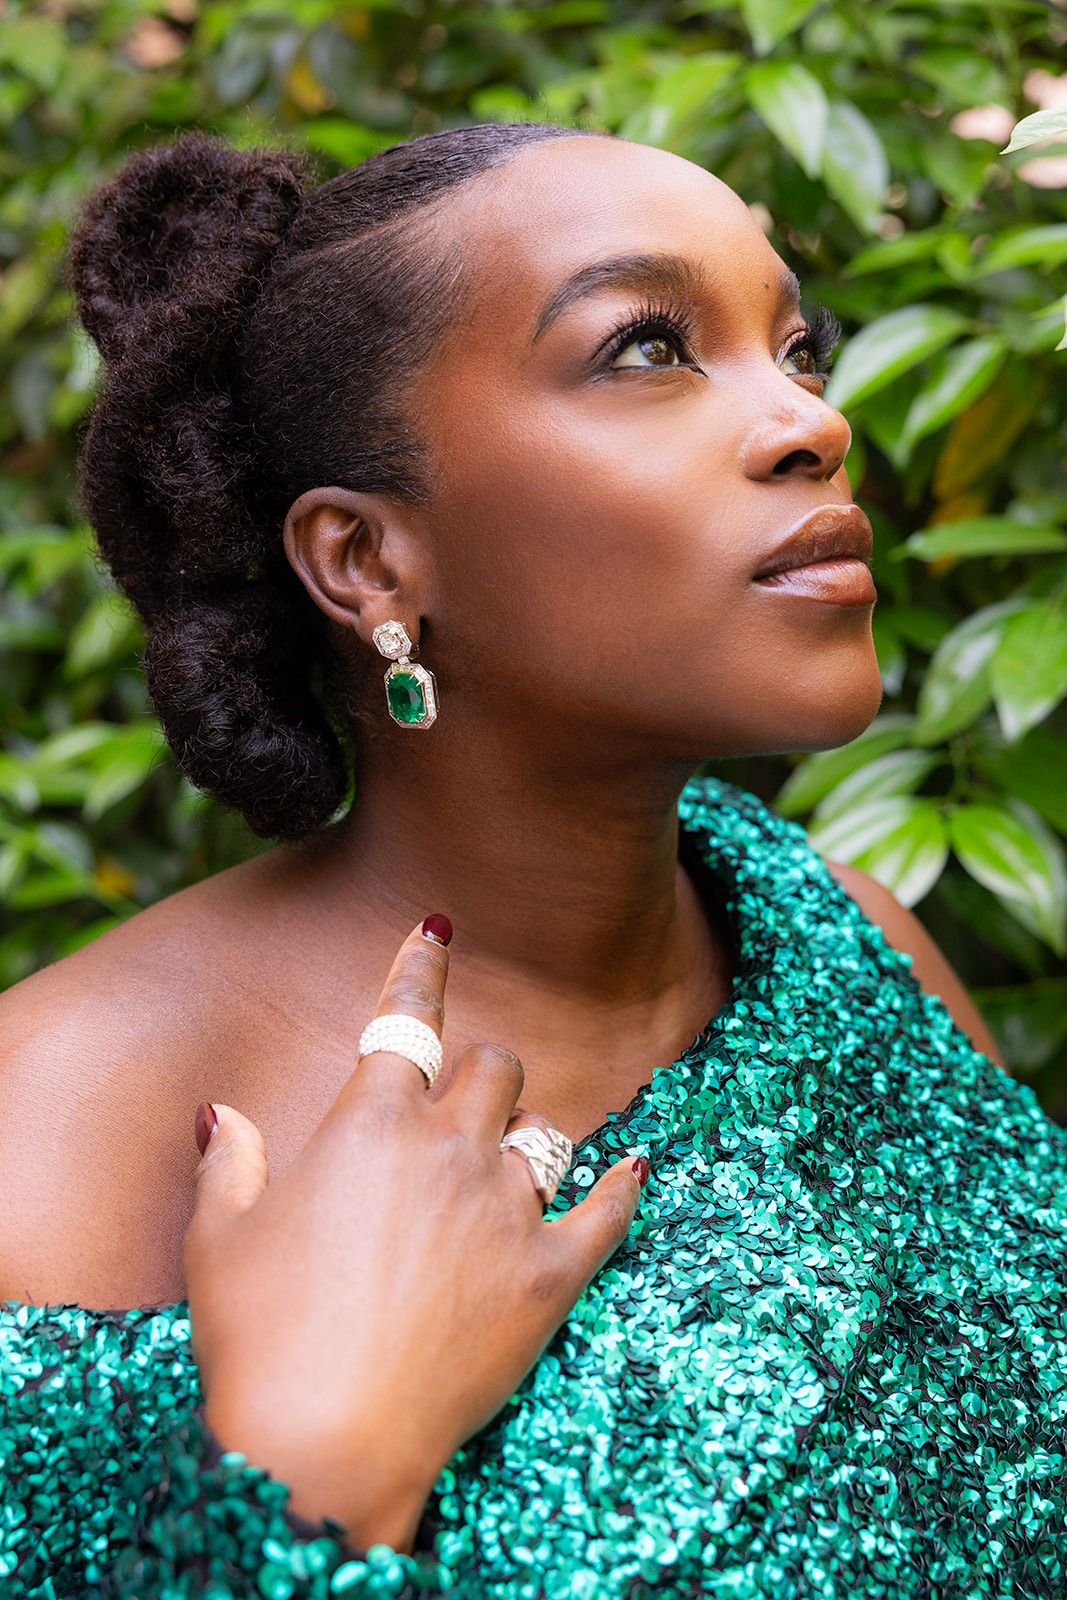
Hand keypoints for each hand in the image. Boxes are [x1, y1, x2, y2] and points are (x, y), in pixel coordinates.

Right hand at [183, 919, 644, 1550]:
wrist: (323, 1441)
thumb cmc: (259, 1338)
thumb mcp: (220, 1240)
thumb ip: (231, 1162)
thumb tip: (223, 1114)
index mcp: (371, 1121)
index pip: (406, 1016)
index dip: (421, 964)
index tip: (440, 926)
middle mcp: (449, 1146)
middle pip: (493, 1067)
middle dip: (480, 1073)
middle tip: (461, 1105)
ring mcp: (507, 1208)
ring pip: (544, 1132)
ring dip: (526, 1136)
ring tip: (510, 1163)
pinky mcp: (551, 1275)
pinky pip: (609, 1211)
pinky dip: (625, 1186)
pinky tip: (638, 1166)